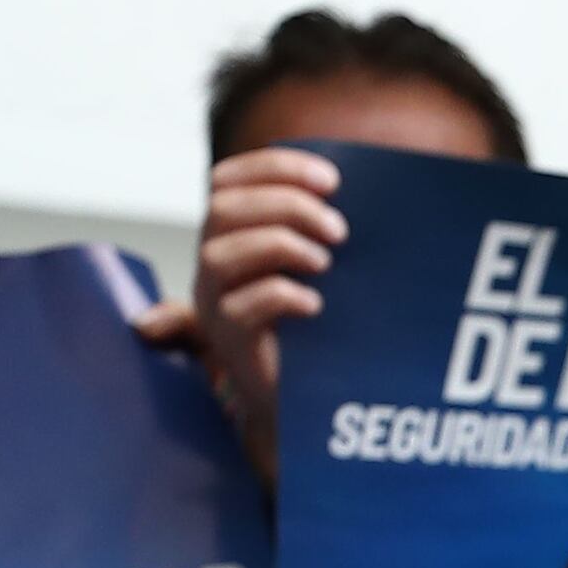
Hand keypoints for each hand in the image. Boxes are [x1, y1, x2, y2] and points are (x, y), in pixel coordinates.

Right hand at [163, 145, 349, 487]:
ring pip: (220, 253)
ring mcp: (213, 302)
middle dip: (285, 206)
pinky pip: (240, 307)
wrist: (309, 398)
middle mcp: (212, 263)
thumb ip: (320, 229)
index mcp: (230, 233)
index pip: (229, 179)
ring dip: (279, 245)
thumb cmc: (319, 324)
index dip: (276, 168)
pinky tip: (315, 305)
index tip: (332, 180)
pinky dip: (281, 295)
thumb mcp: (320, 268)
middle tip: (339, 230)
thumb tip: (355, 193)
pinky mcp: (227, 341)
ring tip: (326, 263)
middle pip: (223, 208)